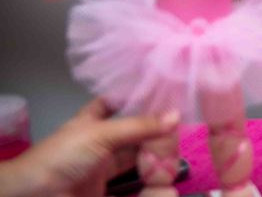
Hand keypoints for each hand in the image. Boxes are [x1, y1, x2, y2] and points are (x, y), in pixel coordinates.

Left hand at [0, 99, 177, 196]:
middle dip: (157, 137)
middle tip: (179, 137)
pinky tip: (168, 190)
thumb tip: (177, 115)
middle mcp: (98, 147)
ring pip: (137, 165)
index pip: (112, 104)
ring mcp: (102, 174)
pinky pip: (134, 193)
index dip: (133, 99)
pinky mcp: (105, 195)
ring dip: (158, 165)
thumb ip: (139, 126)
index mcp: (90, 125)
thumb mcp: (100, 134)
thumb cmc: (61, 157)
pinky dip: (152, 193)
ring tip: (176, 167)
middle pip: (134, 138)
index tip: (163, 96)